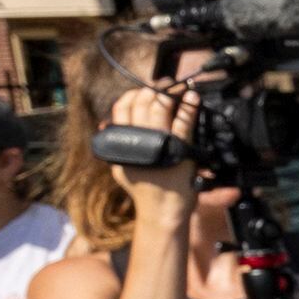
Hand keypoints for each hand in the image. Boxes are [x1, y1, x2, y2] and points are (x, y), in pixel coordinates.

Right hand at [103, 79, 199, 194]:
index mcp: (122, 143)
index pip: (122, 108)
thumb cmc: (144, 191)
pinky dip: (189, 106)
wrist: (162, 212)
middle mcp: (138, 140)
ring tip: (177, 89)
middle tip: (163, 86)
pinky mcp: (180, 149)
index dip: (133, 95)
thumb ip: (114, 146)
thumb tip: (105, 125)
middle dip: (153, 90)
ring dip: (169, 93)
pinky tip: (193, 99)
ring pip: (160, 107)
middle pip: (142, 103)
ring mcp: (159, 143)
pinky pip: (184, 121)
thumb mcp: (121, 168)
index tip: (143, 90)